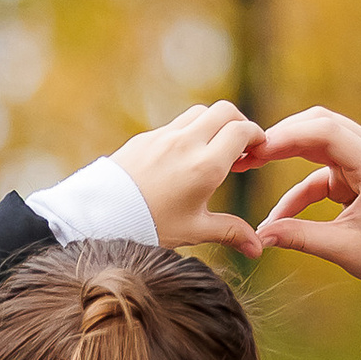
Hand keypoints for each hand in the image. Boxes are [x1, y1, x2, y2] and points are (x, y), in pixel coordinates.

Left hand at [110, 101, 268, 255]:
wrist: (101, 218)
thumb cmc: (150, 227)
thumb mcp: (194, 231)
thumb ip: (230, 232)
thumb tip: (258, 248)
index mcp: (206, 166)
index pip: (241, 131)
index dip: (256, 136)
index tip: (258, 150)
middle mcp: (187, 143)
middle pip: (224, 110)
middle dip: (238, 122)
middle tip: (240, 145)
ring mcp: (164, 136)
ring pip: (199, 112)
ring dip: (212, 123)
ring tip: (212, 149)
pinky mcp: (145, 137)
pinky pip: (174, 124)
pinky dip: (188, 132)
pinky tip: (184, 156)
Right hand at [251, 107, 360, 292]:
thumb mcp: (343, 249)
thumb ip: (300, 237)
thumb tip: (258, 237)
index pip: (325, 131)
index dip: (285, 137)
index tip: (253, 151)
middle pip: (319, 124)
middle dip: (280, 138)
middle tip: (245, 154)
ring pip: (318, 139)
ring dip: (285, 153)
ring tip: (250, 167)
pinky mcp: (359, 172)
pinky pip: (320, 172)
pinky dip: (299, 191)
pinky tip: (278, 217)